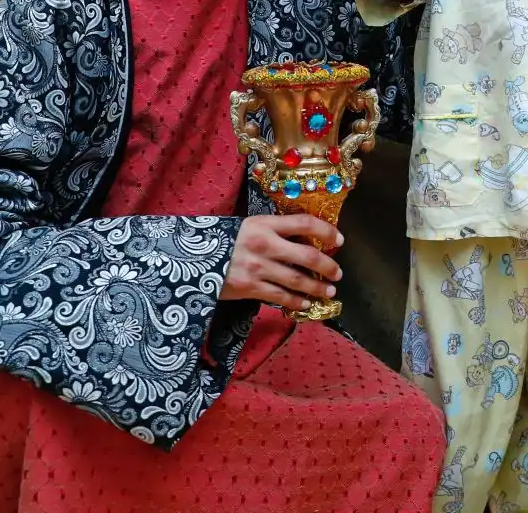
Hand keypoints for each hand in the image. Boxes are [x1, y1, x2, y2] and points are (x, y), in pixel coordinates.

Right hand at [219, 214, 342, 311]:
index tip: (338, 239)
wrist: (189, 258)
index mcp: (265, 224)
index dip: (326, 230)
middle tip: (338, 273)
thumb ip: (273, 230)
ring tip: (328, 291)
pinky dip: (296, 301)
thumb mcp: (248, 226)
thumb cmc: (222, 239)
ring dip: (317, 288)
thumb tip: (304, 240)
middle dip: (328, 266)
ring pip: (298, 280)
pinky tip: (305, 303)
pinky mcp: (250, 288)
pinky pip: (280, 297)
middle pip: (308, 256)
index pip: (305, 223)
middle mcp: (265, 245)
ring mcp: (258, 268)